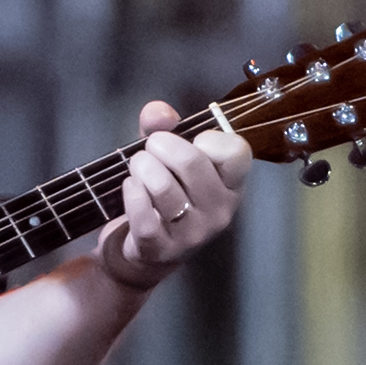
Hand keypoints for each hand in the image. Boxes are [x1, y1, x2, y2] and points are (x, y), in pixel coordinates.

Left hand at [96, 99, 251, 291]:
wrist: (142, 253)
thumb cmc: (163, 196)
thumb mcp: (167, 157)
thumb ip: (164, 127)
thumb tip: (158, 111)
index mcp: (231, 185)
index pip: (236, 151)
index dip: (208, 138)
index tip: (191, 142)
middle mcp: (221, 211)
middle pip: (192, 163)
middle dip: (160, 146)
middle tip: (148, 150)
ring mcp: (194, 234)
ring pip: (163, 187)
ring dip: (141, 169)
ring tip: (137, 169)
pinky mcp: (163, 249)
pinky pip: (145, 215)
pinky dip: (131, 194)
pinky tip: (129, 187)